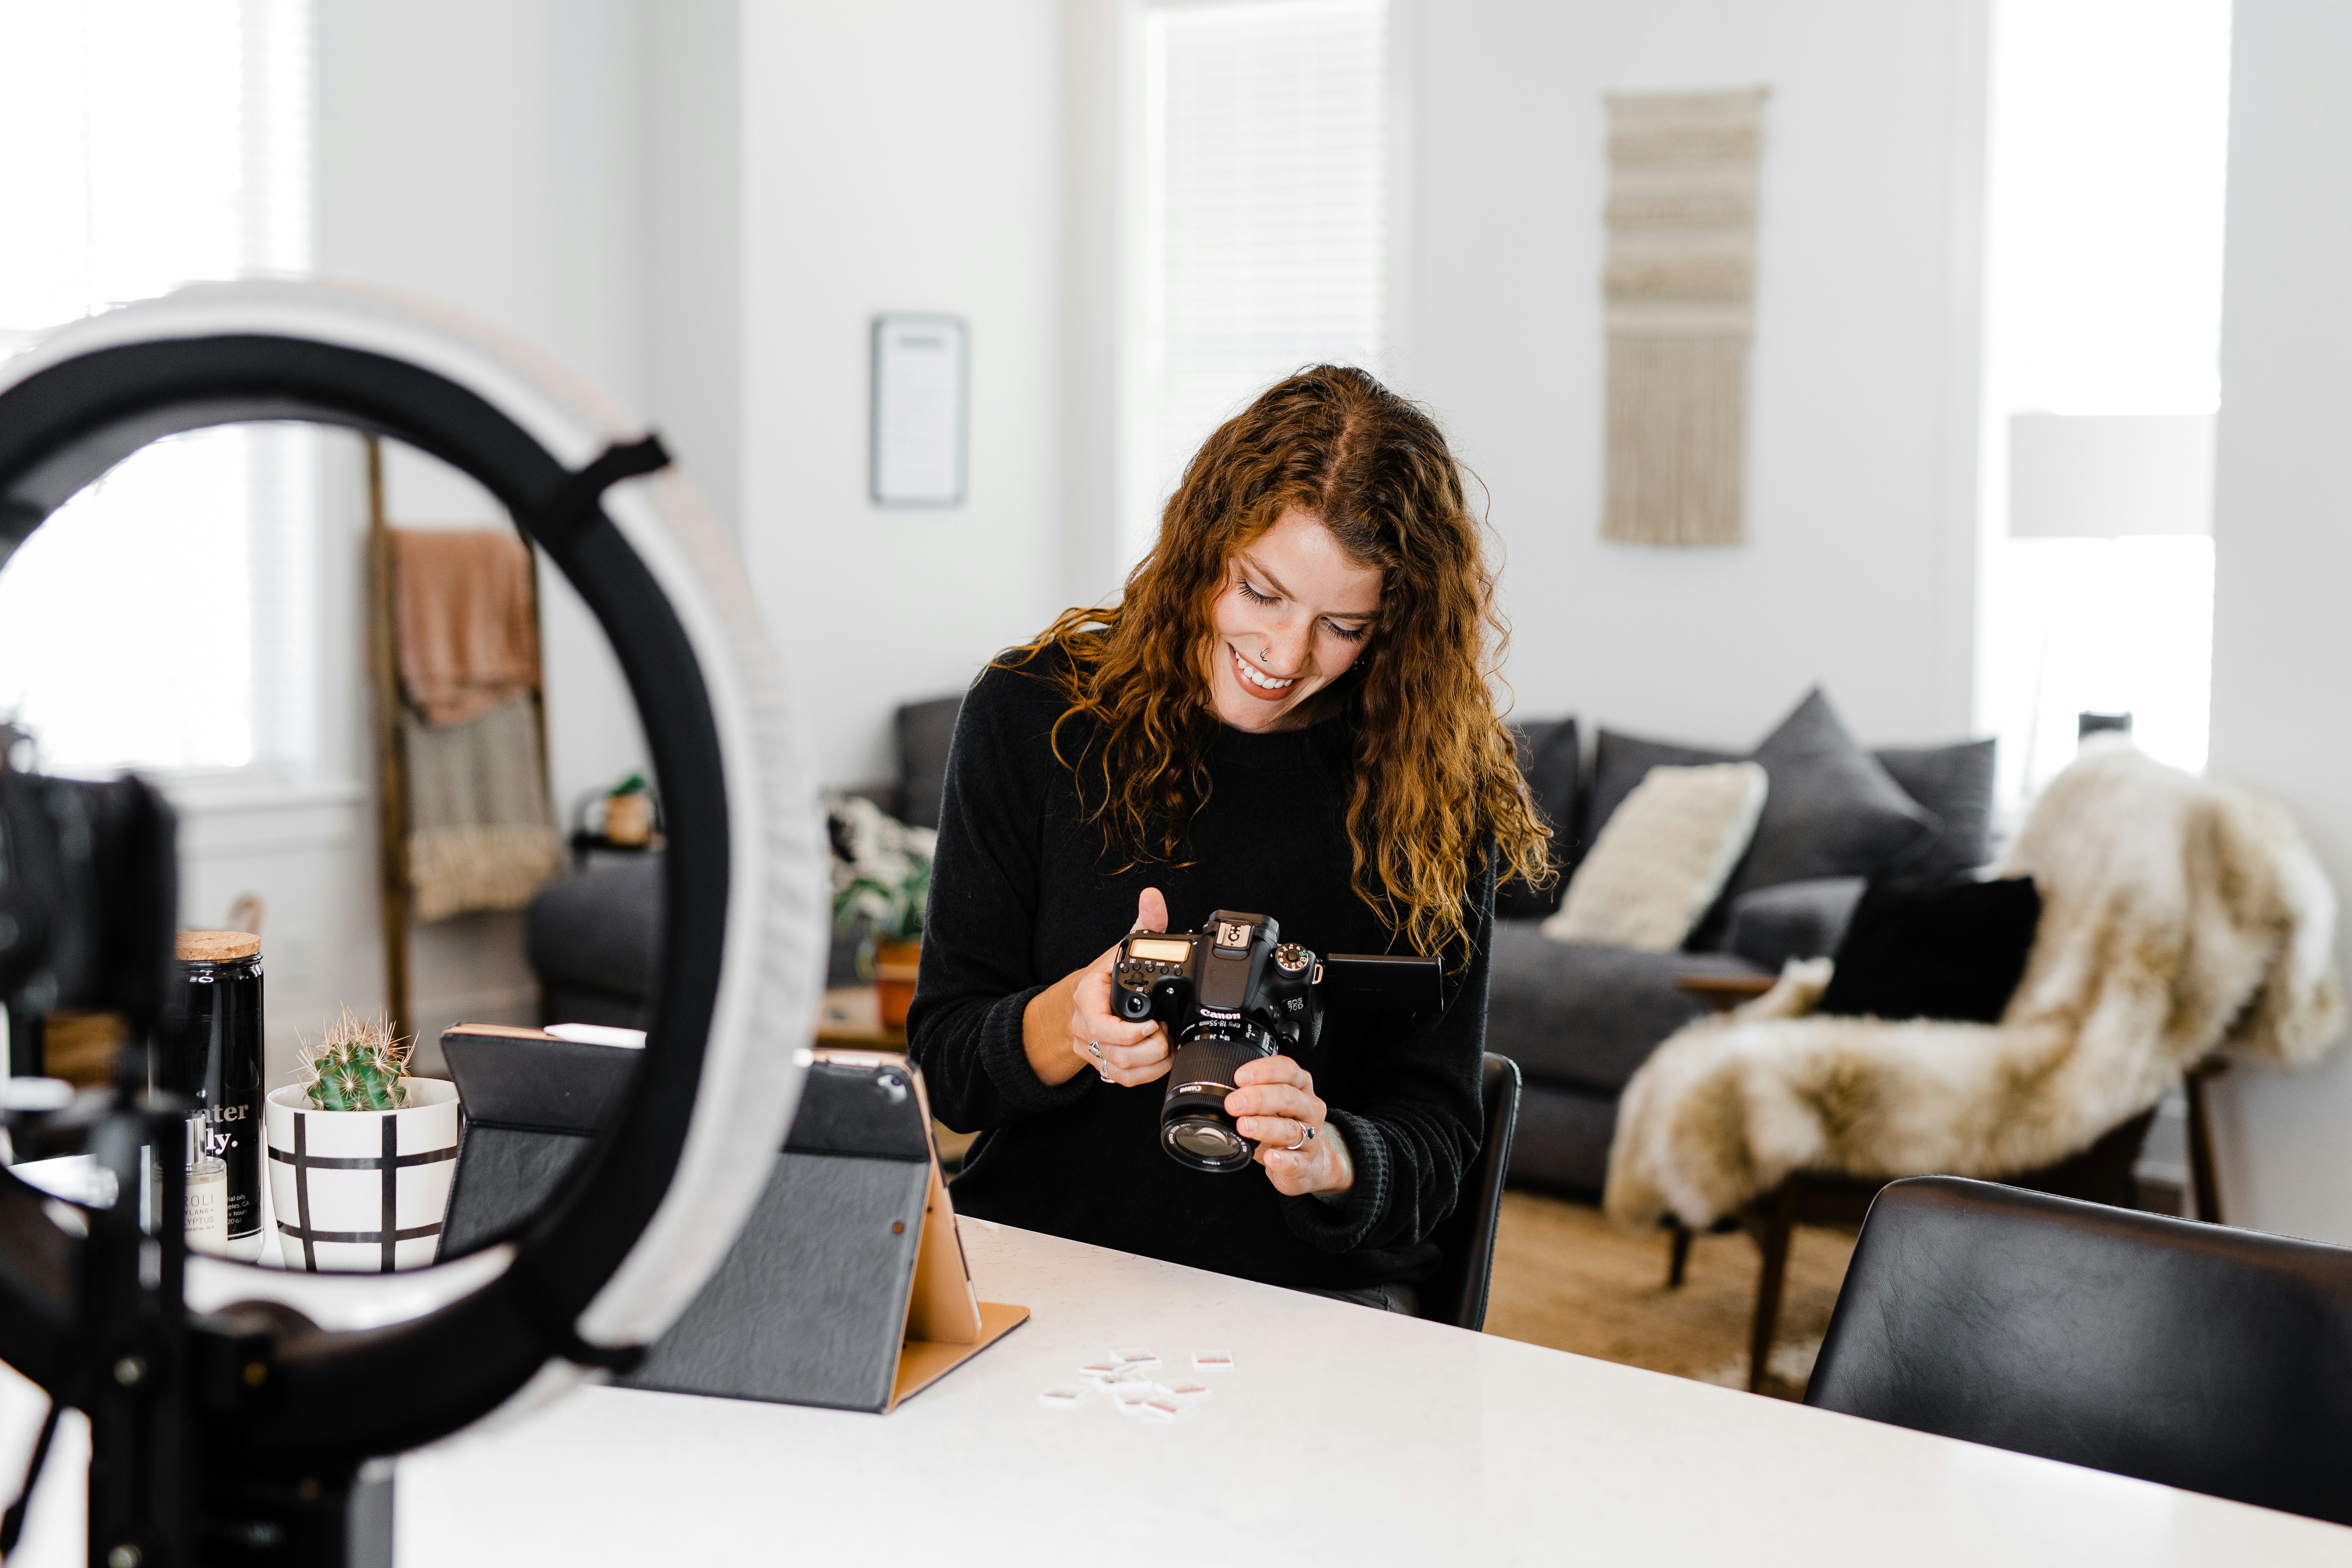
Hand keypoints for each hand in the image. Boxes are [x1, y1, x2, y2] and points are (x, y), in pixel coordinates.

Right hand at [1021, 888, 1173, 1087]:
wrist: (1081, 1001)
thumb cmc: (1103, 977)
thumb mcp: (1122, 949)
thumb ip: (1143, 925)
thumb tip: (1153, 897)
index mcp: (1086, 998)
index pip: (1101, 1025)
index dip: (1131, 1032)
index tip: (1156, 1026)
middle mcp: (1084, 1027)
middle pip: (1116, 1052)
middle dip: (1149, 1049)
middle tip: (1168, 1035)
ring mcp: (1091, 1049)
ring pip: (1121, 1069)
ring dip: (1151, 1062)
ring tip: (1168, 1045)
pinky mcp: (1101, 1064)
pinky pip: (1123, 1079)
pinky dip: (1147, 1074)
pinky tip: (1162, 1059)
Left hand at [1227, 1056, 1353, 1196]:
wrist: (1307, 1164)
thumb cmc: (1282, 1127)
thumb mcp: (1270, 1105)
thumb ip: (1252, 1095)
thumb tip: (1218, 1091)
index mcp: (1300, 1087)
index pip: (1288, 1070)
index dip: (1264, 1071)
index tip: (1239, 1077)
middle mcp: (1309, 1109)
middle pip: (1288, 1097)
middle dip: (1258, 1098)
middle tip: (1233, 1104)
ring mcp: (1311, 1137)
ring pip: (1291, 1129)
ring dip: (1265, 1126)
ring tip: (1243, 1126)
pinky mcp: (1306, 1164)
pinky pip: (1296, 1161)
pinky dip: (1282, 1160)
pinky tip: (1270, 1157)